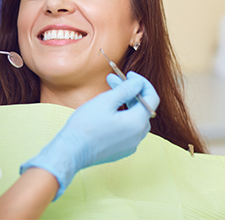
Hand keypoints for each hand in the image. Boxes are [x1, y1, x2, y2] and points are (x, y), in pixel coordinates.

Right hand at [20, 72, 159, 199]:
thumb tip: (138, 83)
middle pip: (142, 107)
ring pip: (134, 118)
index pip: (152, 98)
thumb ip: (126, 89)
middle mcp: (138, 135)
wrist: (72, 150)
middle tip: (112, 80)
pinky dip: (121, 117)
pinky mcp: (121, 150)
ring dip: (125, 104)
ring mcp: (130, 145)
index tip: (128, 75)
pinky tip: (106, 112)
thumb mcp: (105, 101)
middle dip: (129, 91)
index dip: (142, 83)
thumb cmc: (86, 125)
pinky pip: (127, 130)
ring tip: (107, 94)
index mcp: (137, 122)